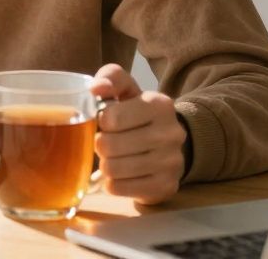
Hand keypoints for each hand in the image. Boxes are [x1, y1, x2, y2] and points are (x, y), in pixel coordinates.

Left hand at [90, 63, 187, 204]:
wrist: (167, 141)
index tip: (109, 121)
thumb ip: (110, 78)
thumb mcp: (126, 89)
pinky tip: (121, 174)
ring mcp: (171, 163)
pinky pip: (119, 189)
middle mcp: (171, 134)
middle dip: (101, 144)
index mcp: (160, 105)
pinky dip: (112, 183)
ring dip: (105, 164)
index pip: (111, 118)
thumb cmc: (136, 112)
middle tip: (108, 142)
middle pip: (109, 145)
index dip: (102, 121)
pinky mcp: (166, 186)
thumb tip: (95, 88)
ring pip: (113, 169)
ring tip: (114, 157)